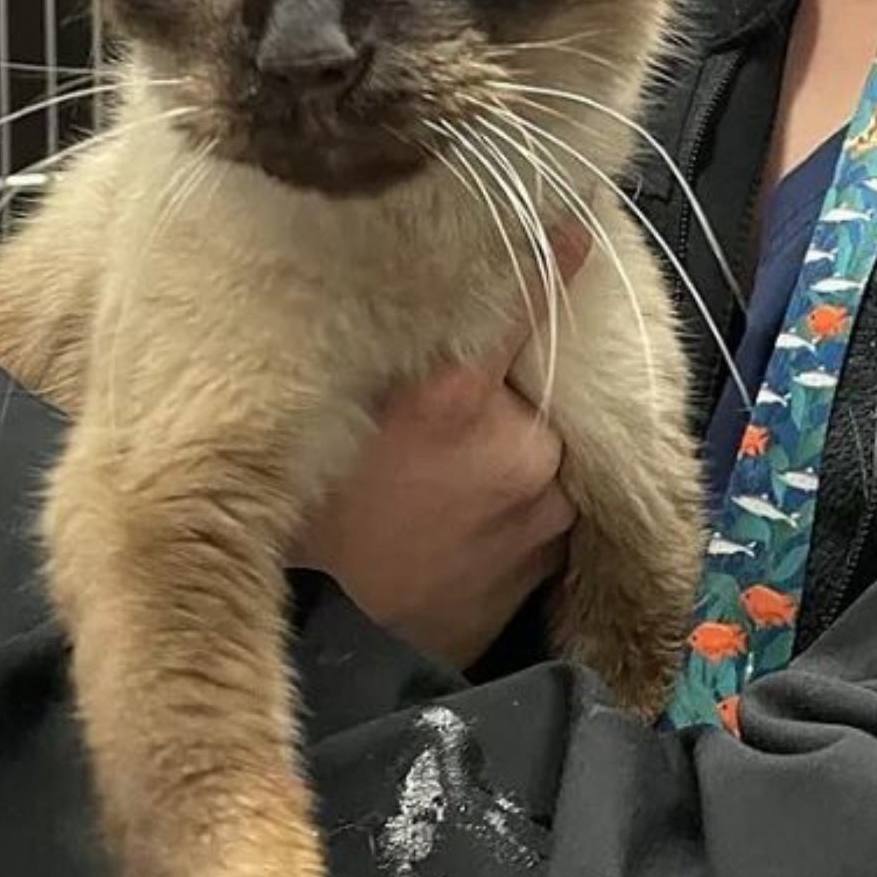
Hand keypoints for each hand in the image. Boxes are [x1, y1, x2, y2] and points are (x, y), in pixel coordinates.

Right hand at [301, 229, 589, 668]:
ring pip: (540, 435)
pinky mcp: (558, 552)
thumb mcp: (320, 419)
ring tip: (444, 473)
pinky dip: (519, 490)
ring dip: (510, 437)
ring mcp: (548, 503)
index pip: (528, 289)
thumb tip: (417, 287)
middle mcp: (519, 442)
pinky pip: (549, 494)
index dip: (549, 251)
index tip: (572, 221)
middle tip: (448, 403)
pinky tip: (461, 514)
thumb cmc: (304, 524)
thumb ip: (380, 352)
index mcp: (449, 397)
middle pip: (533, 371)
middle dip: (503, 374)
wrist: (335, 656)